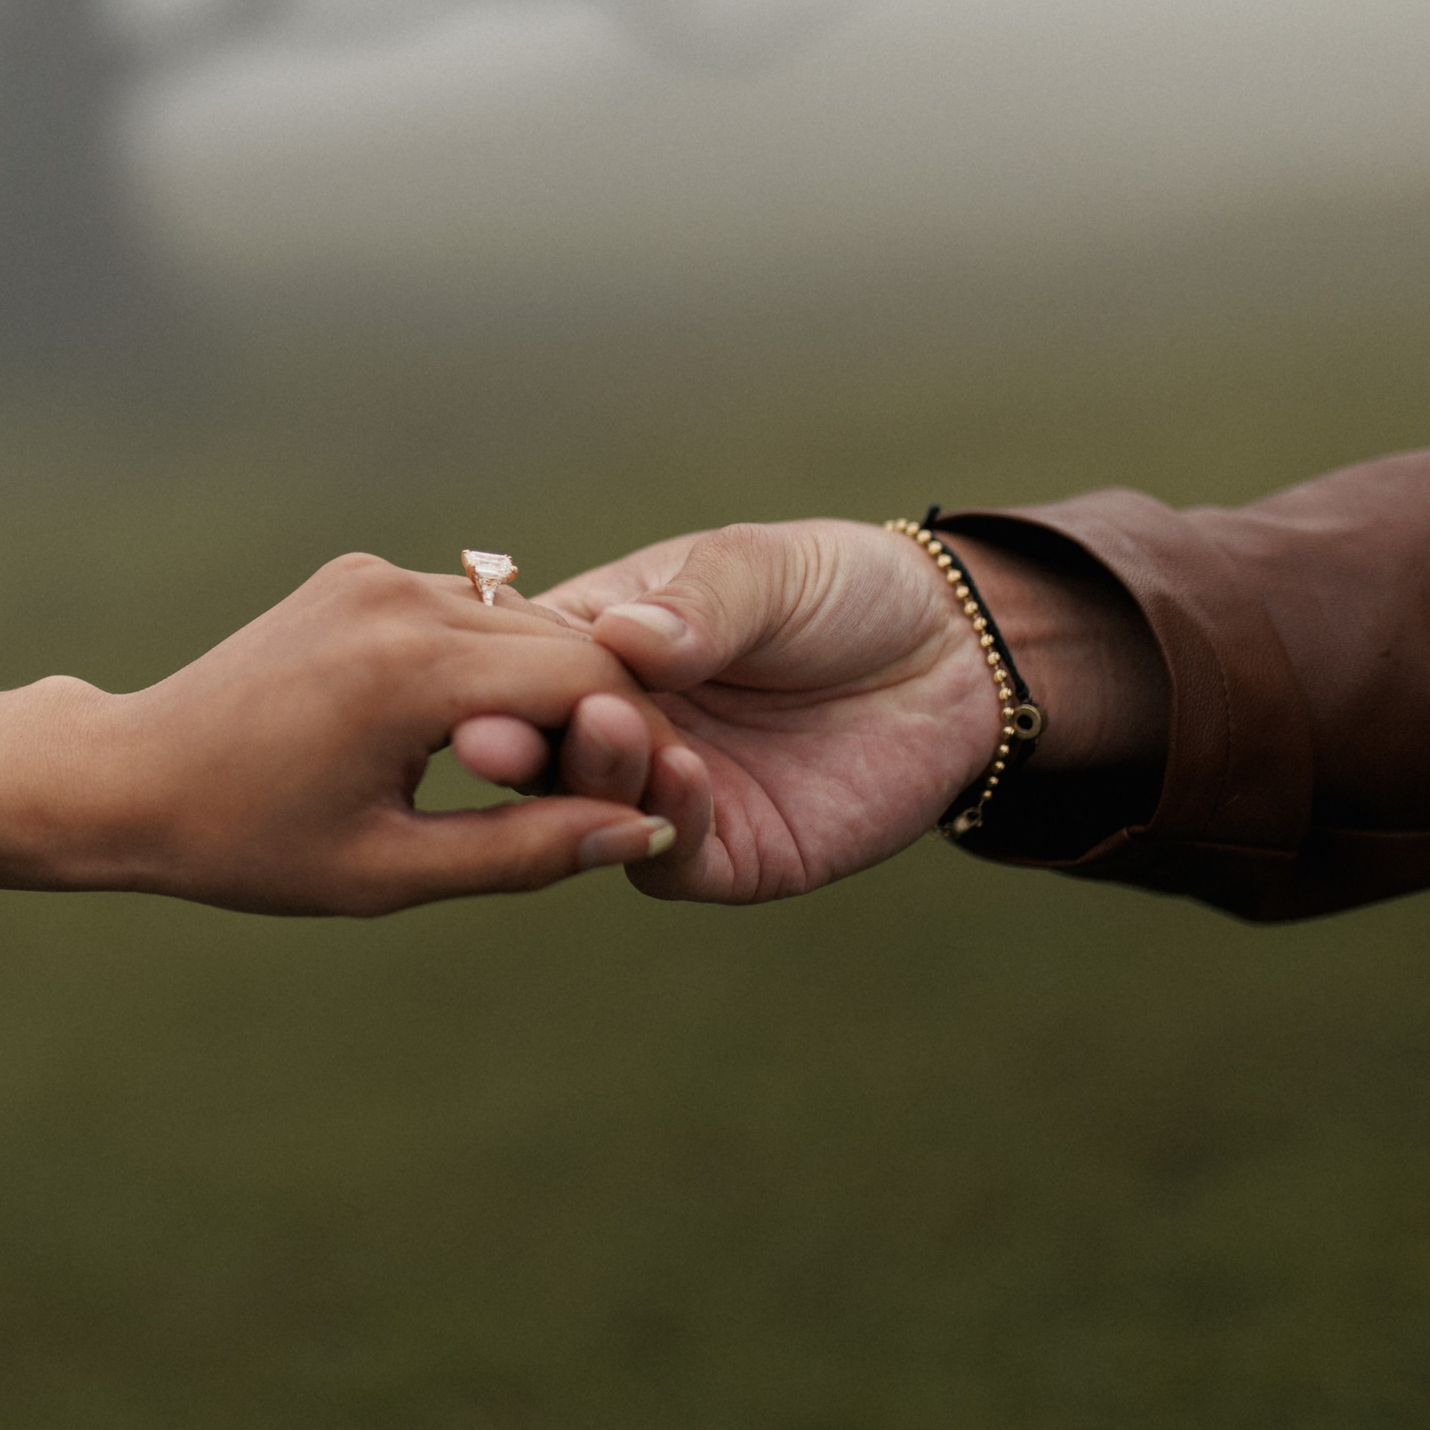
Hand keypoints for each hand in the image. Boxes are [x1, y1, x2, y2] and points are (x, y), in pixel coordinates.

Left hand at [0, 553, 690, 948]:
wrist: (127, 775)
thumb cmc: (248, 842)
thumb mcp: (391, 872)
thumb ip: (526, 851)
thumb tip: (645, 833)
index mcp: (413, 670)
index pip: (590, 682)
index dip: (640, 745)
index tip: (654, 802)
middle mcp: (403, 596)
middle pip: (567, 640)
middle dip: (607, 714)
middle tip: (622, 792)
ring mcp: (377, 575)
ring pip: (523, 621)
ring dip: (551, 686)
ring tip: (556, 772)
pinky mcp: (359, 573)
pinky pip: (469, 612)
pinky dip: (494, 665)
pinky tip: (484, 734)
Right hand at [518, 520, 1165, 903]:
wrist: (952, 657)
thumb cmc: (841, 589)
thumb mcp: (766, 569)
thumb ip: (703, 603)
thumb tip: (630, 637)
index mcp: (597, 643)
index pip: (520, 666)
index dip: (494, 678)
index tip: (477, 681)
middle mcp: (616, 726)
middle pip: (541, 749)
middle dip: (520, 745)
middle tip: (501, 740)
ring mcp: (665, 794)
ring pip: (593, 814)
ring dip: (596, 780)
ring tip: (618, 734)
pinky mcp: (726, 853)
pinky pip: (673, 860)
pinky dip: (669, 825)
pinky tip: (685, 777)